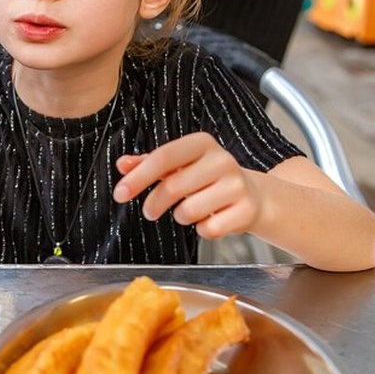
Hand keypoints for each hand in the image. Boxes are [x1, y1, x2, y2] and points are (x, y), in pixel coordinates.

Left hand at [112, 132, 263, 238]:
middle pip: (173, 186)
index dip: (138, 177)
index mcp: (201, 143)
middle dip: (153, 204)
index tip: (120, 193)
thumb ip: (148, 163)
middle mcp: (222, 160)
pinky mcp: (246, 210)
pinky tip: (209, 220)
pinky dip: (202, 230)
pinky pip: (209, 229)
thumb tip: (123, 165)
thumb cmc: (208, 178)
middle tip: (149, 211)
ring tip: (188, 210)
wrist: (254, 196)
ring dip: (180, 216)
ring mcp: (237, 185)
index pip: (163, 157)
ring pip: (188, 211)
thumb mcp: (179, 165)